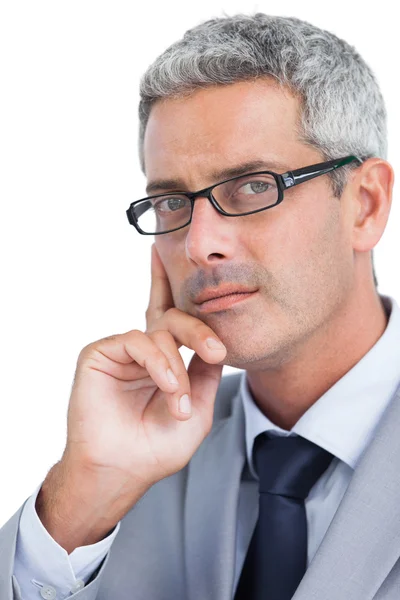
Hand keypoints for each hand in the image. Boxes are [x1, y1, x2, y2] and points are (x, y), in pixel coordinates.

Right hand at [63, 243, 226, 491]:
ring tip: (178, 402)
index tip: (182, 263)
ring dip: (175, 367)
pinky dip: (157, 362)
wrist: (123, 470)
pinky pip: (137, 341)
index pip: (172, 317)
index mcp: (164, 360)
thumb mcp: (198, 410)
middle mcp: (143, 350)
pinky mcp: (100, 353)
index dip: (172, 285)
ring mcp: (121, 351)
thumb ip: (206, 374)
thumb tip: (218, 345)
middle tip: (217, 352)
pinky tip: (165, 384)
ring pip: (159, 332)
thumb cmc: (157, 446)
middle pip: (174, 318)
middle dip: (199, 331)